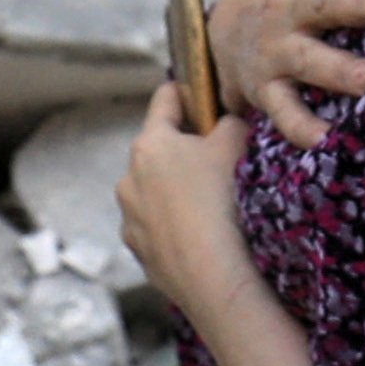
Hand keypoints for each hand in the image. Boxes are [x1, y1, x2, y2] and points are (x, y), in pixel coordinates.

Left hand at [117, 82, 255, 316]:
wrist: (210, 273)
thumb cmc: (221, 200)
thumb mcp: (235, 145)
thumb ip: (231, 122)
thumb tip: (228, 120)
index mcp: (150, 143)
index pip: (165, 100)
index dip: (186, 92)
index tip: (199, 93)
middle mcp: (129, 177)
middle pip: (158, 150)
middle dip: (184, 150)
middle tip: (217, 159)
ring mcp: (130, 216)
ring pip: (154, 192)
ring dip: (176, 191)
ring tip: (211, 206)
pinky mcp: (138, 250)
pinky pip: (157, 227)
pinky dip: (174, 226)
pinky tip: (201, 235)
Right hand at [211, 0, 364, 150]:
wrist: (218, 35)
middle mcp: (295, 6)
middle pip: (329, 1)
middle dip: (361, 3)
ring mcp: (279, 48)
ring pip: (310, 59)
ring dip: (339, 69)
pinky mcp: (266, 89)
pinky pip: (283, 110)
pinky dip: (301, 127)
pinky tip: (325, 141)